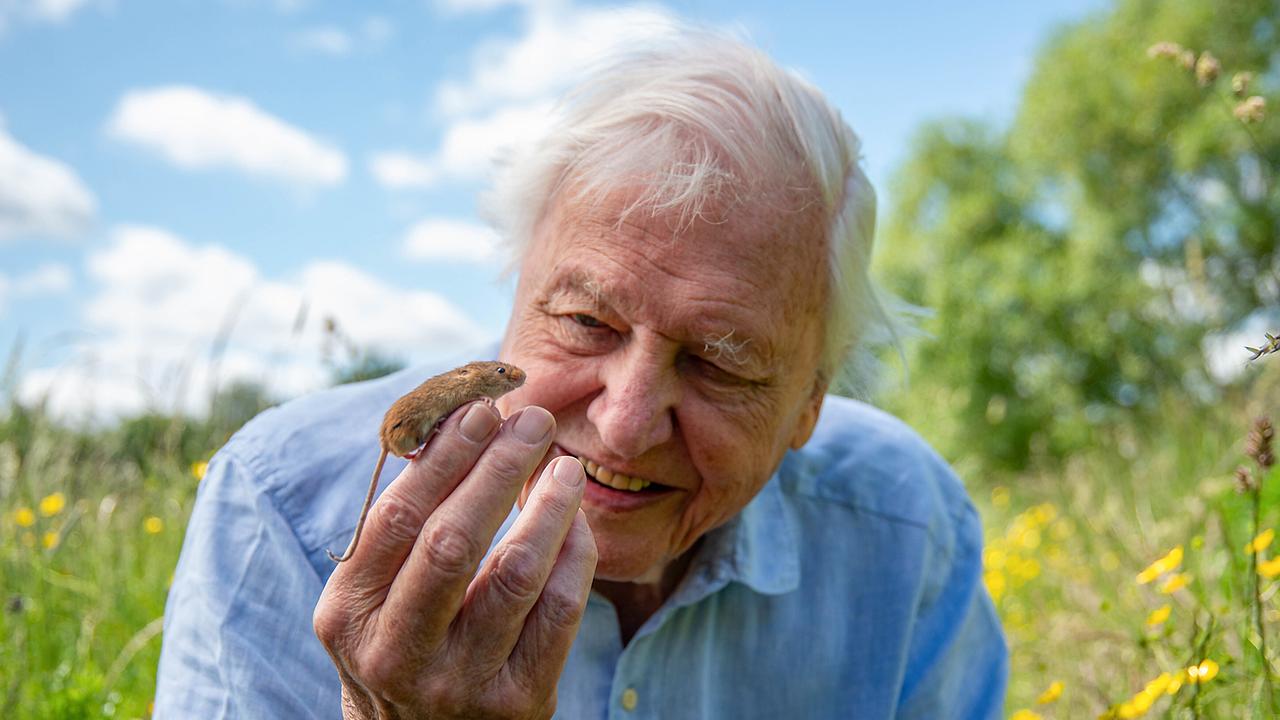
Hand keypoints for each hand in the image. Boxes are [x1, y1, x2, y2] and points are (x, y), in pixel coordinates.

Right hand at [313, 403, 596, 719]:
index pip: (397, 518)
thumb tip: (463, 421)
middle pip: (452, 542)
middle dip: (497, 469)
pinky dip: (574, 555)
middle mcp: (395, 653)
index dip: (443, 458)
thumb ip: (407, 523)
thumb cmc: (404, 638)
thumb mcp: (377, 591)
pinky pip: (558, 612)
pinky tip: (575, 522)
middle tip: (532, 421)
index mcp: (348, 613)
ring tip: (564, 465)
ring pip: (514, 574)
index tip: (479, 410)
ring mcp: (458, 683)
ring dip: (547, 507)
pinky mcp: (518, 700)